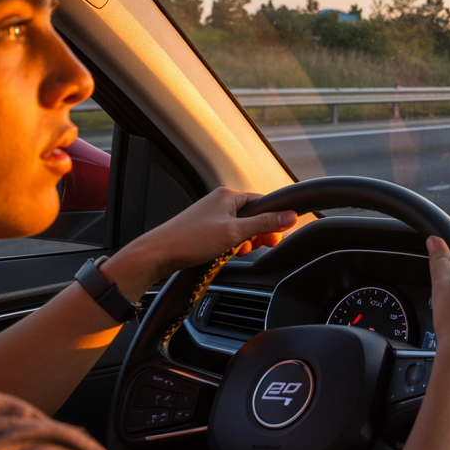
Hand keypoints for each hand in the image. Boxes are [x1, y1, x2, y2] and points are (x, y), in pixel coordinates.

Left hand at [104, 187, 296, 295]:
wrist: (159, 253)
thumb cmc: (191, 240)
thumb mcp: (235, 232)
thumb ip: (264, 224)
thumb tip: (290, 216)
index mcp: (228, 195)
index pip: (264, 202)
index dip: (274, 220)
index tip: (278, 236)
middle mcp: (220, 202)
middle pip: (253, 215)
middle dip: (259, 232)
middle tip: (260, 246)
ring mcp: (212, 215)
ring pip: (241, 227)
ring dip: (245, 240)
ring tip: (238, 251)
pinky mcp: (205, 229)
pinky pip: (228, 234)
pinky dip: (232, 244)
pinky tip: (227, 253)